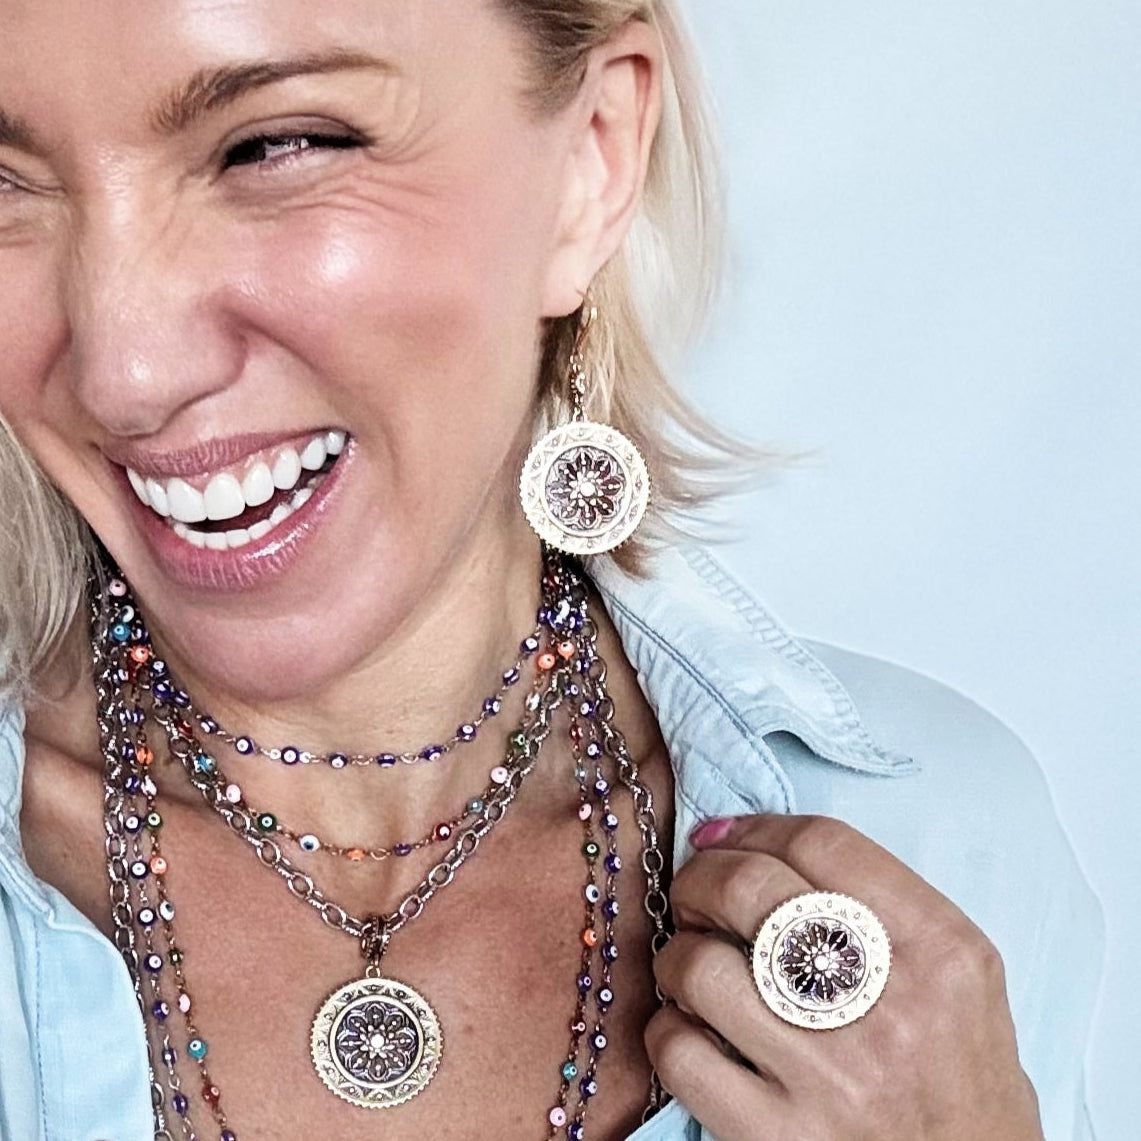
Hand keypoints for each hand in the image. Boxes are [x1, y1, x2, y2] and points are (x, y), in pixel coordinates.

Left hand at [644, 814, 1043, 1140]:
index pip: (823, 843)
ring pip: (701, 965)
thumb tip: (765, 848)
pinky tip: (691, 1033)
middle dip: (700, 877)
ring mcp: (830, 1076)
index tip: (724, 835)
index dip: (755, 828)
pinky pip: (681, 1053)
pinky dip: (669, 1030)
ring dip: (679, 955)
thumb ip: (886, 909)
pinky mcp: (778, 1138)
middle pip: (751, 887)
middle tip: (694, 895)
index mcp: (942, 952)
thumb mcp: (964, 983)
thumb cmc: (965, 1086)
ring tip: (691, 968)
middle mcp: (888, 1007)